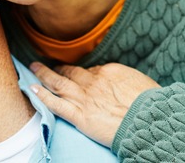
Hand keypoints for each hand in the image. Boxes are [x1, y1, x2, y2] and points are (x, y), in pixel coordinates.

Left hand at [29, 62, 159, 147]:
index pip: (91, 70)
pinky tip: (32, 89)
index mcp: (109, 72)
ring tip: (33, 68)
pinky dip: (43, 97)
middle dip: (58, 68)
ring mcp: (85, 98)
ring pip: (58, 83)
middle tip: (47, 64)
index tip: (76, 73)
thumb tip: (123, 84)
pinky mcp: (80, 116)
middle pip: (71, 72)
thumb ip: (126, 81)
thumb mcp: (141, 83)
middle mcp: (93, 82)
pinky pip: (56, 104)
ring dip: (43, 75)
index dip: (82, 73)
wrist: (150, 119)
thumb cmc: (152, 104)